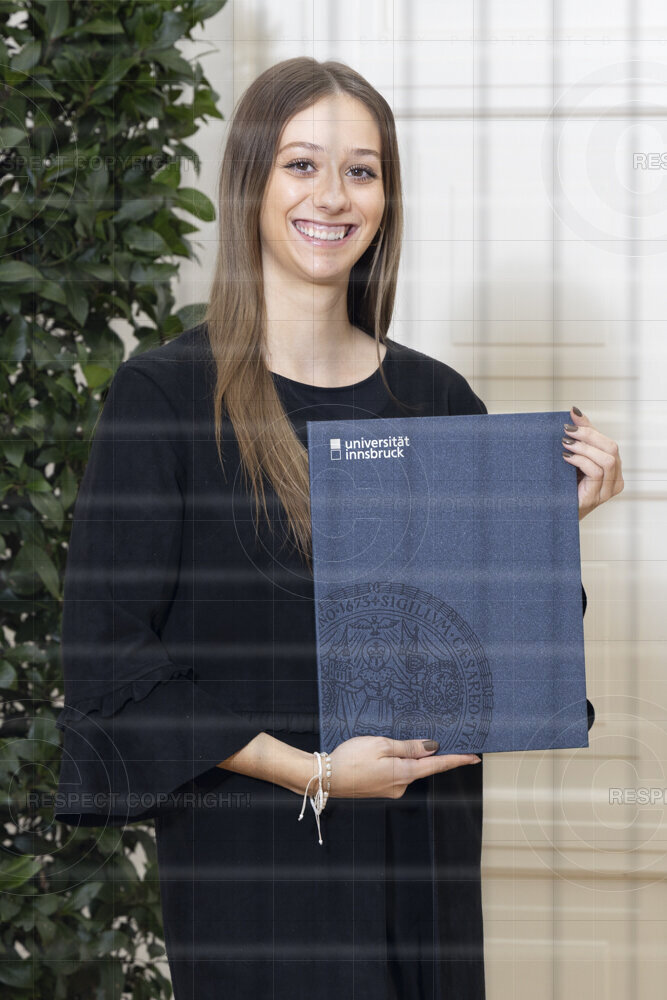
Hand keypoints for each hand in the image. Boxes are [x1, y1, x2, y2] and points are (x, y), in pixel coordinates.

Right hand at [327, 736, 480, 798]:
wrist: (325, 778)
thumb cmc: (350, 759)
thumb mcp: (380, 745)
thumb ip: (408, 747)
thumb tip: (432, 748)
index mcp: (404, 773)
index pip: (437, 765)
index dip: (457, 759)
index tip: (474, 756)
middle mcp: (401, 785)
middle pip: (422, 766)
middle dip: (423, 752)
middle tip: (417, 735)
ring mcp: (391, 789)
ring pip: (407, 768)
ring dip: (404, 756)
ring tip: (384, 744)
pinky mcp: (381, 789)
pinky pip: (395, 773)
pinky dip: (393, 762)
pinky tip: (378, 754)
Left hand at [562, 406, 623, 520]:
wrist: (554, 512)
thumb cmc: (565, 485)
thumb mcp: (575, 458)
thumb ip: (580, 437)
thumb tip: (574, 412)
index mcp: (613, 469)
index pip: (608, 442)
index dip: (591, 427)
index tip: (572, 416)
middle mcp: (615, 479)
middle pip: (611, 448)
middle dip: (589, 435)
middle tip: (567, 430)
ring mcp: (608, 490)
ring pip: (607, 460)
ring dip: (584, 448)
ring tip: (566, 443)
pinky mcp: (596, 497)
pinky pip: (596, 472)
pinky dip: (581, 460)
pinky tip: (566, 457)